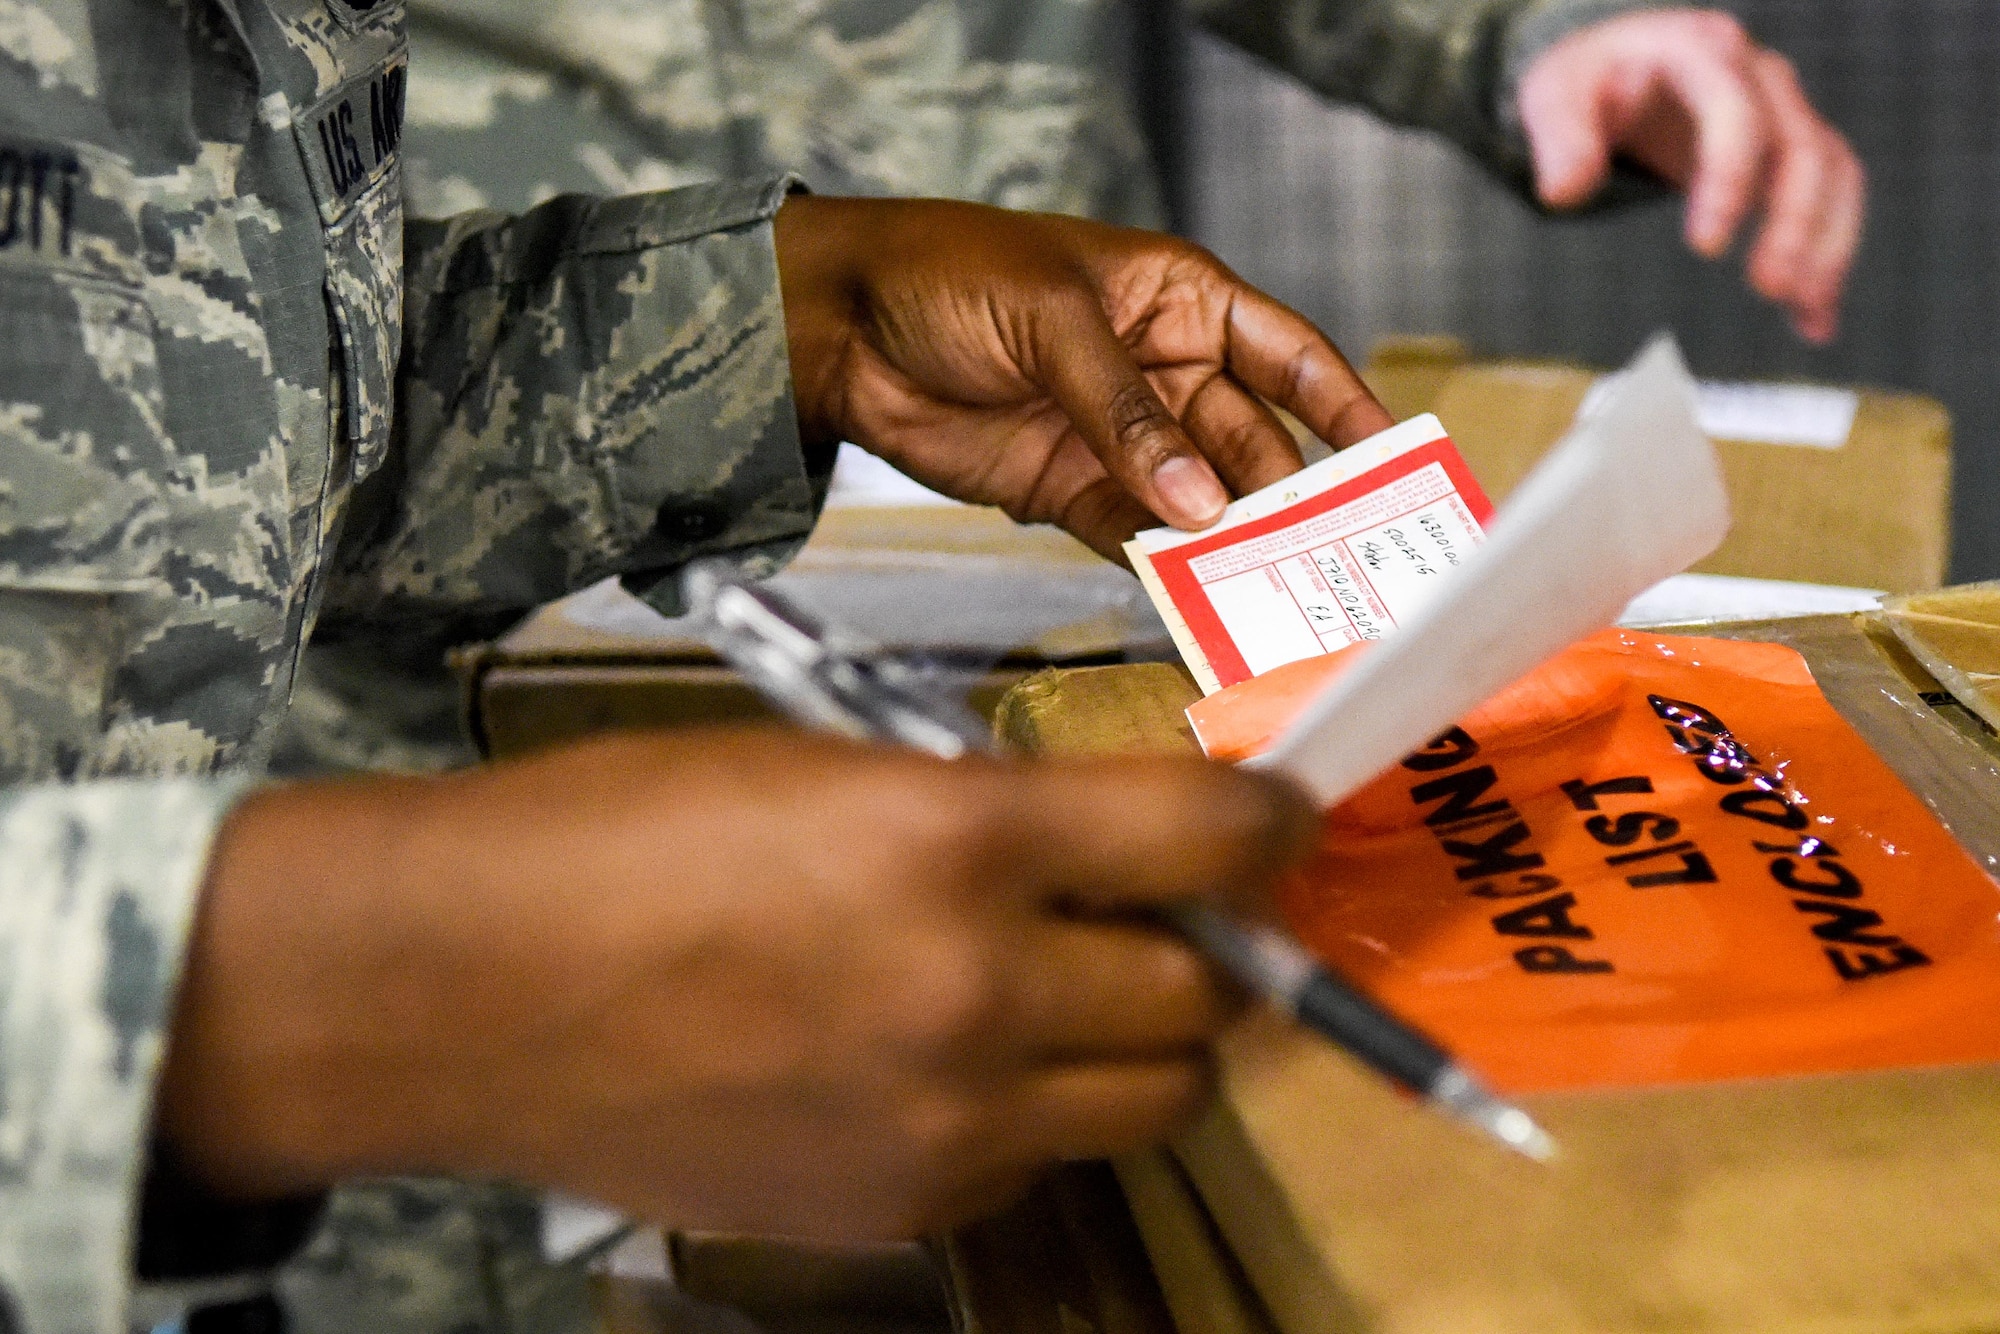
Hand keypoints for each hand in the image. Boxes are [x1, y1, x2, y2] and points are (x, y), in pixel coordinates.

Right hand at [157, 730, 1315, 1237]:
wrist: (466, 990)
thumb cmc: (622, 833)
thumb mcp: (822, 767)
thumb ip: (982, 812)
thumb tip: (1100, 852)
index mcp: (958, 838)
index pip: (1207, 837)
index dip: (1267, 824)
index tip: (1275, 822)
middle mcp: (979, 990)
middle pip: (1205, 998)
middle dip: (1197, 950)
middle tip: (1145, 917)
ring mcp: (947, 1121)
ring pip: (1151, 1101)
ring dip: (1133, 1044)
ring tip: (1052, 999)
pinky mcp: (902, 1207)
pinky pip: (1039, 1161)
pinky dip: (1029, 1114)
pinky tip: (937, 1069)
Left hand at [775, 196, 1393, 560]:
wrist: (840, 326)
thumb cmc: (949, 274)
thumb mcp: (1054, 324)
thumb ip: (1126, 413)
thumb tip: (1198, 499)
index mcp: (1181, 301)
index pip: (1289, 355)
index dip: (1345, 407)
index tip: (1394, 461)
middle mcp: (1166, 372)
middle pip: (1254, 444)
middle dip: (1293, 501)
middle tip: (1335, 563)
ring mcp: (1120, 439)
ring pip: (1200, 502)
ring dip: (1233, 548)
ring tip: (1279, 599)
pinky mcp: (1070, 490)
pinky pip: (1136, 538)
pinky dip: (1165, 573)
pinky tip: (1198, 607)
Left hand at [1517, 9, 1864, 343]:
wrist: (1615, 68)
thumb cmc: (1587, 81)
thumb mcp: (1554, 94)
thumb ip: (1560, 138)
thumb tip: (1567, 190)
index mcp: (1698, 51)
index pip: (1735, 111)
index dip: (1730, 178)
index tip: (1706, 246)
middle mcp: (1755, 75)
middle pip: (1801, 145)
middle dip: (1793, 221)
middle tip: (1767, 287)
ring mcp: (1780, 111)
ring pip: (1831, 171)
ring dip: (1826, 243)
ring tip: (1805, 310)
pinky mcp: (1786, 149)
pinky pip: (1828, 195)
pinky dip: (1827, 254)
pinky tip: (1813, 316)